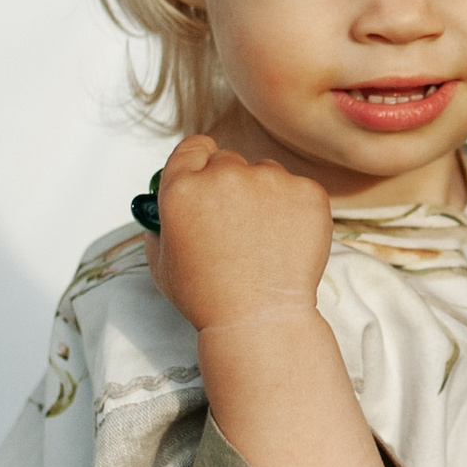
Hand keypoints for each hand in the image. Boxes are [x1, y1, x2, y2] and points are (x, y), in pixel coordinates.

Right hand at [150, 135, 332, 334]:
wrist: (260, 320)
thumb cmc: (209, 299)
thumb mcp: (162, 266)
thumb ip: (160, 231)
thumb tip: (163, 216)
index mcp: (182, 188)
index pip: (192, 147)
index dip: (199, 161)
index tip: (207, 176)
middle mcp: (224, 175)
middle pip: (228, 160)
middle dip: (230, 185)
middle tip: (236, 223)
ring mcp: (269, 181)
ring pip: (266, 173)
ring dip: (264, 194)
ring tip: (263, 240)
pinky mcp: (306, 191)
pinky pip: (298, 189)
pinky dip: (295, 209)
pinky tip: (287, 242)